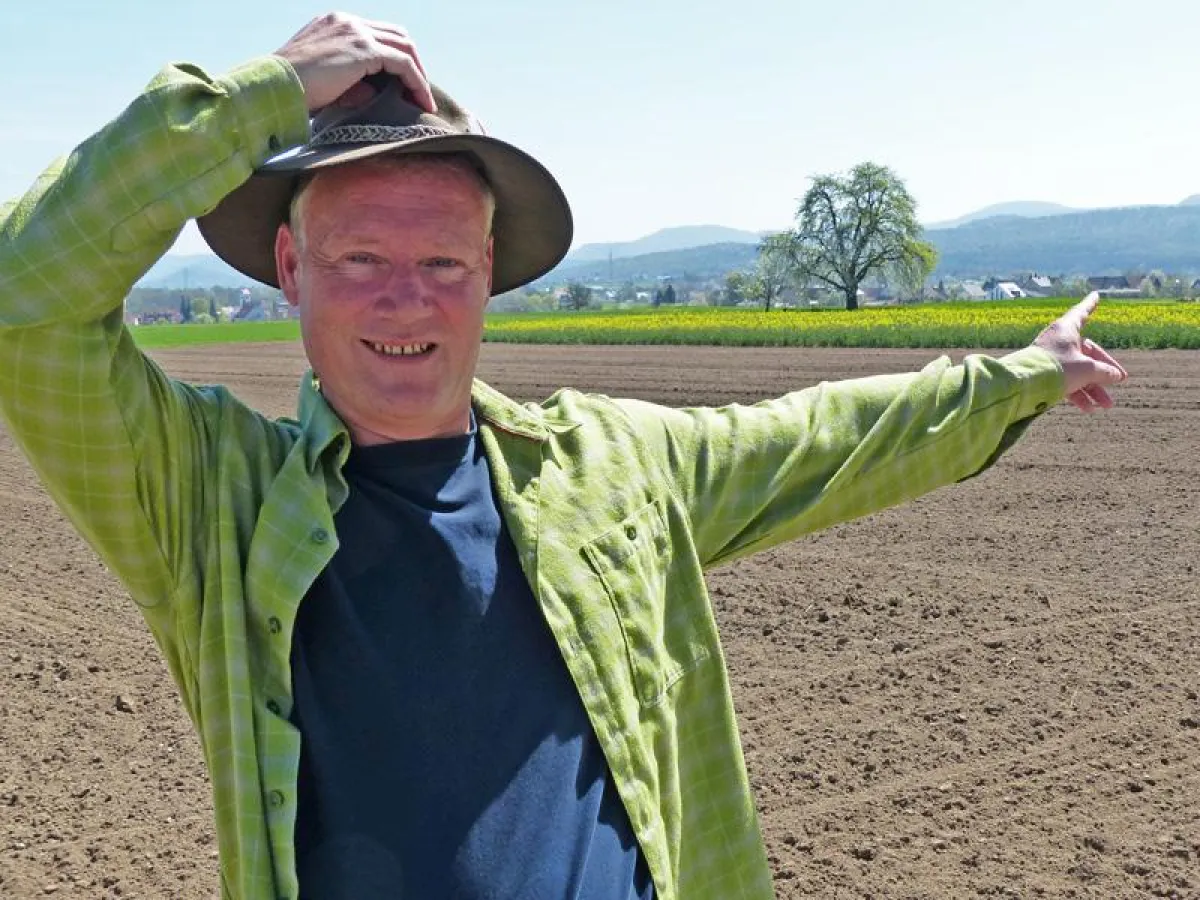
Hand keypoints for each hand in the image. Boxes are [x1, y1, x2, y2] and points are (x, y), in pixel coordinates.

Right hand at [275, 12, 435, 113]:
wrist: (274, 87)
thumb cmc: (292, 90)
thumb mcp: (324, 79)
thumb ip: (350, 80)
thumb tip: (373, 91)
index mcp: (334, 23)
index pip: (376, 34)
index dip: (395, 57)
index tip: (403, 85)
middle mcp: (347, 21)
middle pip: (396, 34)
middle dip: (413, 62)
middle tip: (419, 91)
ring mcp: (355, 32)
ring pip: (404, 46)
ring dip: (419, 74)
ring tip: (424, 100)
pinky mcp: (364, 49)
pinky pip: (403, 63)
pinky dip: (417, 82)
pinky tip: (421, 102)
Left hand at [1032, 292, 1127, 411]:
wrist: (1022, 386)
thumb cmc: (1056, 369)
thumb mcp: (1086, 370)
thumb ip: (1103, 372)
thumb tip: (1116, 376)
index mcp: (1066, 329)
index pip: (1082, 313)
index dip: (1090, 305)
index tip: (1095, 295)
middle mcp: (1058, 341)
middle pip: (1087, 353)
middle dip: (1103, 372)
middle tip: (1119, 382)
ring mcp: (1050, 358)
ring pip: (1077, 372)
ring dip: (1092, 389)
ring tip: (1105, 406)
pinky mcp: (1044, 375)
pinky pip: (1065, 382)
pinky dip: (1076, 394)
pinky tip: (1088, 409)